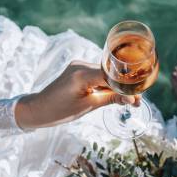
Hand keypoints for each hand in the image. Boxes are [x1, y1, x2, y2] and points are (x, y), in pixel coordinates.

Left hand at [15, 61, 138, 129]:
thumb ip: (110, 99)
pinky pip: (97, 74)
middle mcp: (81, 65)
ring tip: (129, 99)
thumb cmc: (60, 110)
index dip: (127, 85)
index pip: (112, 75)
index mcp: (82, 74)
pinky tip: (115, 94)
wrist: (38, 108)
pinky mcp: (77, 69)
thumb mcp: (88, 107)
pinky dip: (106, 84)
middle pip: (110, 73)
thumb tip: (132, 100)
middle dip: (124, 86)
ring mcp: (78, 66)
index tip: (138, 96)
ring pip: (105, 74)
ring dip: (116, 86)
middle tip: (137, 100)